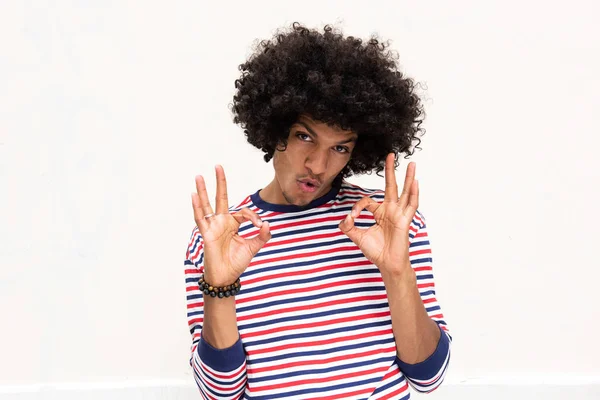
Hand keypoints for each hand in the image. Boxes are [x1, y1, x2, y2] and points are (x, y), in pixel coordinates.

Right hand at [191, 165, 270, 285]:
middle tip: (218, 166)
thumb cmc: (236, 262)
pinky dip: (197, 207)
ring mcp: (213, 227)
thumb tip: (268, 224)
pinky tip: (194, 195)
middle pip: (220, 198)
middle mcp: (222, 222)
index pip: (243, 212)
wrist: (226, 277)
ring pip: (207, 205)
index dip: (253, 217)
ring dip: (203, 191)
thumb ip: (262, 236)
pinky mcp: (207, 234)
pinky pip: (200, 219)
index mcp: (233, 224)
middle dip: (220, 182)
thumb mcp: (253, 247)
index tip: (260, 226)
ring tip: (199, 176)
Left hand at [339, 153, 417, 273]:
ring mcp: (399, 214)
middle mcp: (391, 211)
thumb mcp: (358, 237)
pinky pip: (411, 205)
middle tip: (391, 155)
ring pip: (405, 192)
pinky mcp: (405, 221)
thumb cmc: (377, 251)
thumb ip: (348, 227)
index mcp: (380, 213)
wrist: (387, 264)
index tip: (351, 218)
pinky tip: (415, 182)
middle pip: (391, 186)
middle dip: (390, 171)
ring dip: (409, 178)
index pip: (368, 200)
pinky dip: (414, 194)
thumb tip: (344, 218)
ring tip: (412, 163)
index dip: (357, 206)